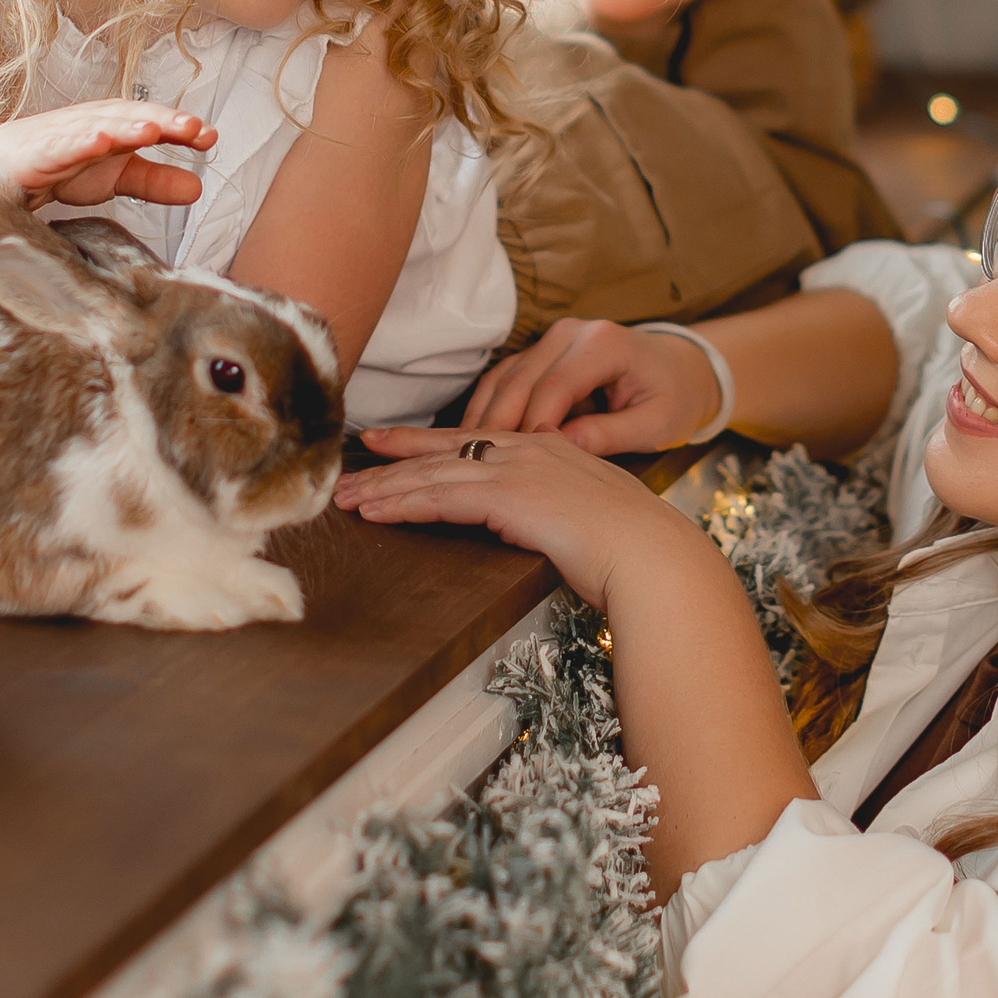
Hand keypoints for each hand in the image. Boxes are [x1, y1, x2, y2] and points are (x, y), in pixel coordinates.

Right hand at [0, 100, 217, 209]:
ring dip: (127, 126)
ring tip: (154, 129)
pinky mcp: (38, 152)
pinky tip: (100, 140)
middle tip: (193, 127)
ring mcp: (64, 135)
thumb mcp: (116, 177)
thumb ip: (155, 181)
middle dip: (163, 120)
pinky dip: (80, 141)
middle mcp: (93, 124)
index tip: (209, 138)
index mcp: (116, 127)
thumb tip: (199, 187)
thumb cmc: (61, 166)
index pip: (153, 123)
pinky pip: (61, 145)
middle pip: (132, 117)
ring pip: (100, 126)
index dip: (180, 128)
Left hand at [335, 427, 698, 608]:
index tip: (390, 443)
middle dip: (392, 460)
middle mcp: (528, 449)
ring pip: (433, 473)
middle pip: (444, 451)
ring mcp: (518, 469)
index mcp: (549, 448)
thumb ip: (552, 509)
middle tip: (350, 468)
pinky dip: (402, 504)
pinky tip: (374, 512)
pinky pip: (441, 497)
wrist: (652, 556)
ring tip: (344, 497)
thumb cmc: (631, 548)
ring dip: (384, 486)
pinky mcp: (508, 496)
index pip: (474, 442)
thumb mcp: (587, 515)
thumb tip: (529, 521)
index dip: (427, 443)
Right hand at [462, 318, 719, 455]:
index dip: (532, 428)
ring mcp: (552, 339)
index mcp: (603, 344)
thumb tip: (563, 447)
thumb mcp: (656, 424)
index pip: (554, 387)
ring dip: (482, 418)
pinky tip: (474, 440)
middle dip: (496, 426)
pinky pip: (504, 379)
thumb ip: (610, 433)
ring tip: (464, 458)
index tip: (518, 468)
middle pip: (519, 381)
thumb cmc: (673, 399)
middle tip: (475, 469)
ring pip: (503, 378)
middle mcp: (571, 333)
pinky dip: (486, 409)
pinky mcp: (540, 352)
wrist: (681, 370)